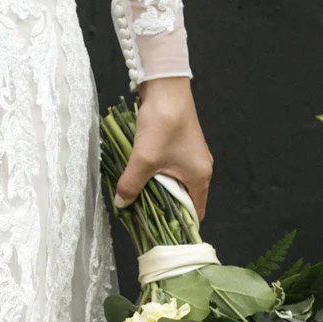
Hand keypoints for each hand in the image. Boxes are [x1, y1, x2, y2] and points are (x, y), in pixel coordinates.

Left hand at [111, 76, 212, 221]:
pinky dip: (157, 177)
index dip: (178, 226)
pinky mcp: (180, 146)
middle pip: (183, 199)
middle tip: (142, 220)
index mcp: (200, 177)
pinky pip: (170, 170)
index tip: (160, 234)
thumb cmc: (162, 123)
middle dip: (164, 210)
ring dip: (158, 192)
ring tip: (137, 202)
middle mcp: (200, 169)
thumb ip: (132, 184)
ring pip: (174, 184)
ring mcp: (191, 157)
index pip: (194, 212)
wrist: (166, 87)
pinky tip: (139, 179)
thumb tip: (122, 204)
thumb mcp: (143, 159)